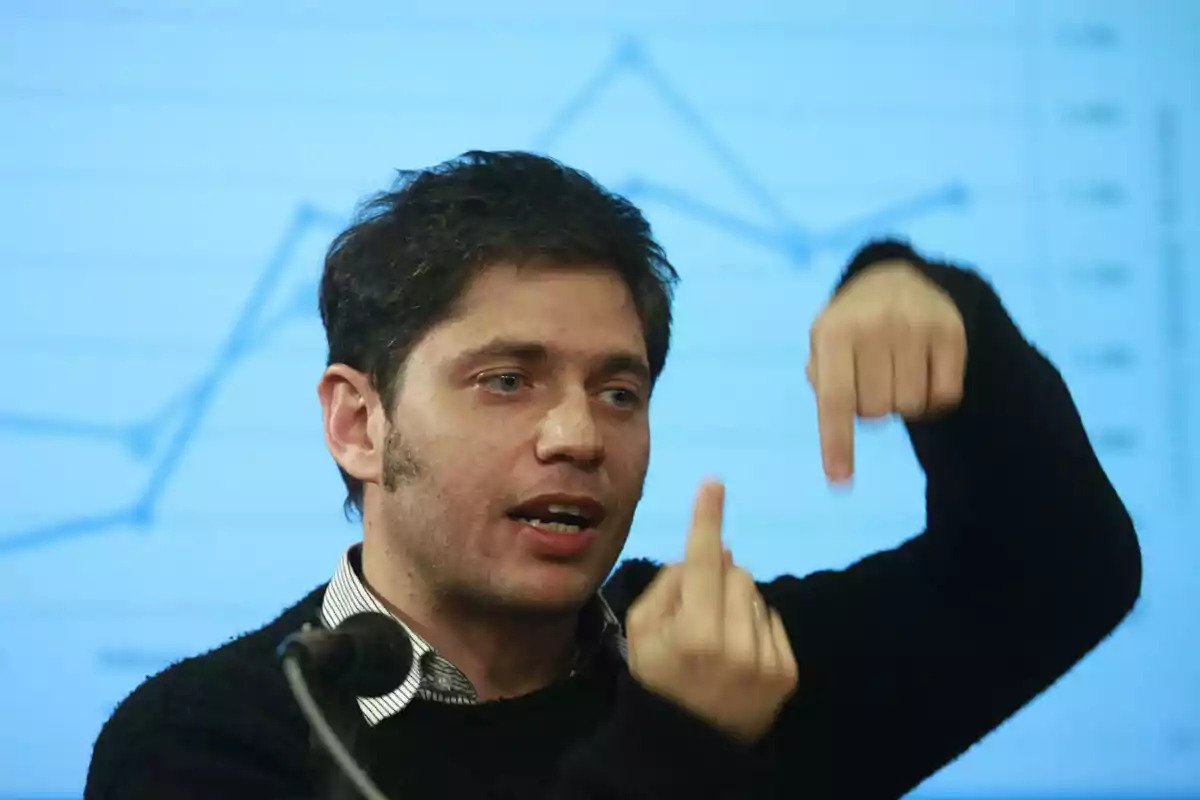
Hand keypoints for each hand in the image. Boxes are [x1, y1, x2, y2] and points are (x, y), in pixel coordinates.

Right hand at [625, 481, 798, 743]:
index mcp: (692, 632)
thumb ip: (668, 586)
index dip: (707, 519)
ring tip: (717, 636)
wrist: (692, 745)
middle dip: (716, 577)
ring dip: (736, 601)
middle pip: (734, 572)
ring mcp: (765, 659)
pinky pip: (772, 619)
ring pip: (755, 593)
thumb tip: (707, 552)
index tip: (714, 482)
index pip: (703, 560)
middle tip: (698, 607)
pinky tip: (737, 653)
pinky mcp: (787, 673)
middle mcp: (734, 643)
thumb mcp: (640, 631)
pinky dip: (754, 626)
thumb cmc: (658, 680)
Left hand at [807, 260, 965, 482]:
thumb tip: (837, 428)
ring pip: (912, 407)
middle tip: (869, 378)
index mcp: (835, 332)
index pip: (836, 400)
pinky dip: (932, 399)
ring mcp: (917, 326)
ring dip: (901, 403)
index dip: (838, 443)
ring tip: (894, 372)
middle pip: (877, 411)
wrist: (896, 279)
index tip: (840, 481)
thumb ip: (822, 381)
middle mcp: (876, 326)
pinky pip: (945, 396)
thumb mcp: (822, 344)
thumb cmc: (850, 327)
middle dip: (870, 408)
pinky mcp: (952, 332)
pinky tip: (921, 373)